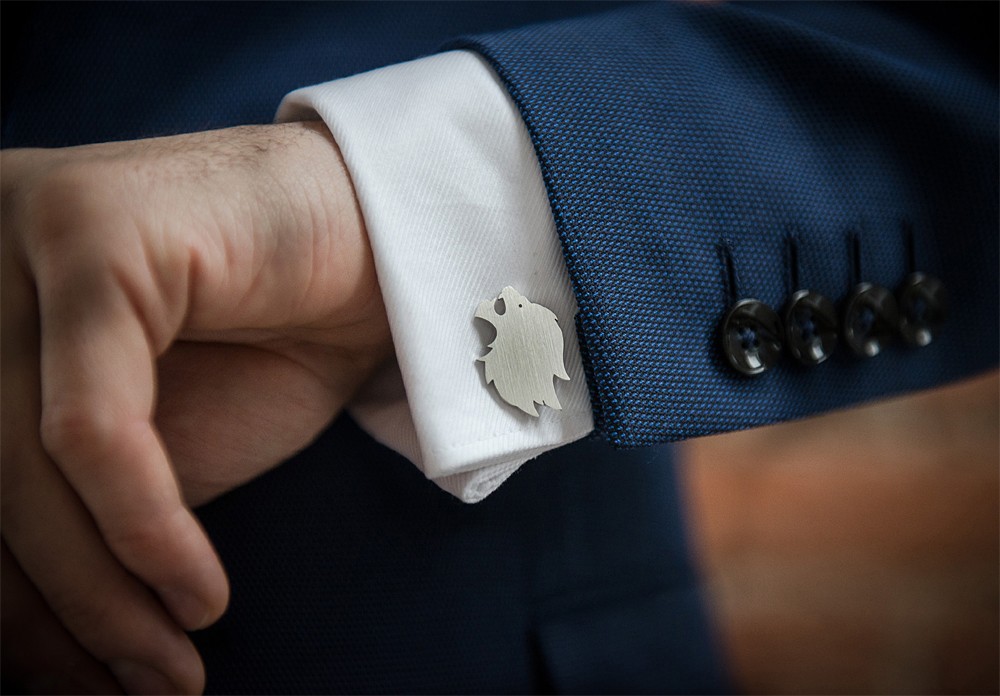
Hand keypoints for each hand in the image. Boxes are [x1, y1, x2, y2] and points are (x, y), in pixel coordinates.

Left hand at [1, 122, 391, 692]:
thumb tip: (22, 652)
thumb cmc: (269, 344)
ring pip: (19, 460)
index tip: (68, 683)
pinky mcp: (92, 231)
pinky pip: (92, 426)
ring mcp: (21, 227)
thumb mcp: (151, 450)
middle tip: (130, 689)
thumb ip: (70, 519)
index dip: (9, 603)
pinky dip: (142, 527)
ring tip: (168, 668)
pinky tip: (198, 594)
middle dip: (48, 612)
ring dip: (97, 592)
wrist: (381, 254)